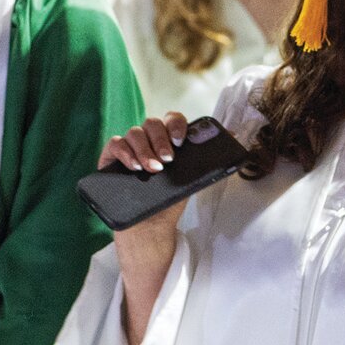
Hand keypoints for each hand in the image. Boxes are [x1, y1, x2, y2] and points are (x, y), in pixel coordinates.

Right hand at [99, 113, 190, 344]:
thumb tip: (232, 135)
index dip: (176, 124)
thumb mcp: (189, 179)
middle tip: (167, 160)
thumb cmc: (169, 201)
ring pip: (134, 132)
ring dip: (145, 150)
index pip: (172, 119)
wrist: (150, 226)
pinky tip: (134, 167)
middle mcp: (148, 140)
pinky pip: (115, 143)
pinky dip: (125, 152)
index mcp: (168, 140)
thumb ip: (205, 160)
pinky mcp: (112, 158)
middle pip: (152, 123)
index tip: (180, 141)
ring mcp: (129, 148)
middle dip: (161, 140)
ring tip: (152, 170)